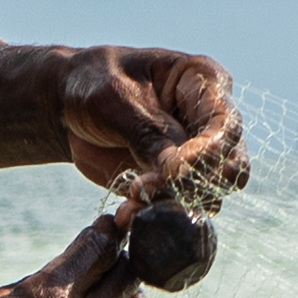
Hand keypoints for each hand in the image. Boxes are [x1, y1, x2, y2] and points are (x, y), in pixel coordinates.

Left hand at [57, 45, 239, 197]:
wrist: (66, 104)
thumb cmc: (94, 84)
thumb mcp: (116, 99)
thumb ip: (149, 133)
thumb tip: (179, 172)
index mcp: (204, 82)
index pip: (225, 125)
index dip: (208, 153)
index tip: (174, 171)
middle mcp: (209, 120)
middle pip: (230, 165)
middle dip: (194, 185)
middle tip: (149, 188)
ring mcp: (195, 155)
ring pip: (207, 194)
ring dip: (171, 205)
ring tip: (131, 200)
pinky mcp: (174, 182)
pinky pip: (177, 208)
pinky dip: (153, 215)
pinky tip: (126, 213)